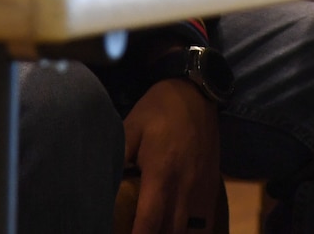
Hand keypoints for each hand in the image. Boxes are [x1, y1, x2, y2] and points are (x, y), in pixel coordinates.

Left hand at [123, 79, 220, 233]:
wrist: (196, 93)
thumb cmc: (159, 110)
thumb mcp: (131, 128)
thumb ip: (119, 157)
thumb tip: (102, 184)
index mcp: (161, 173)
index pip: (149, 220)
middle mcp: (185, 186)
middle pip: (172, 232)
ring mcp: (201, 188)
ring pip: (192, 231)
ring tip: (158, 233)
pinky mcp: (212, 186)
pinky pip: (206, 221)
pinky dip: (193, 233)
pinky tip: (179, 232)